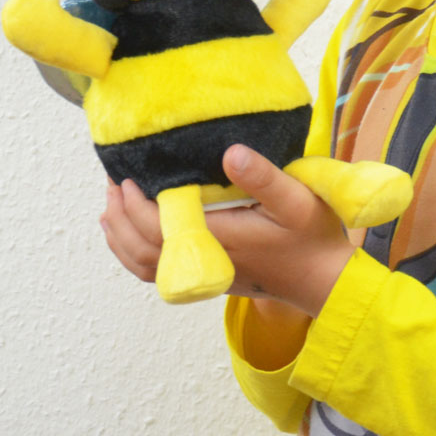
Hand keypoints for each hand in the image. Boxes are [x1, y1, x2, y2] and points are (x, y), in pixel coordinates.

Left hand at [100, 147, 354, 316]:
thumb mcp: (297, 199)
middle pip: (143, 248)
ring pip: (145, 265)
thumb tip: (230, 152)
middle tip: (112, 182)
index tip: (126, 176)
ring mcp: (204, 275)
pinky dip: (135, 254)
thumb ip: (263, 177)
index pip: (160, 228)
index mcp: (221, 240)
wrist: (324, 282)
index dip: (135, 204)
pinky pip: (158, 272)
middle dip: (120, 216)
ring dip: (122, 237)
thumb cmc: (312, 238)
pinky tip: (133, 237)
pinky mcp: (208, 279)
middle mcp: (205, 263)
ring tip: (111, 207)